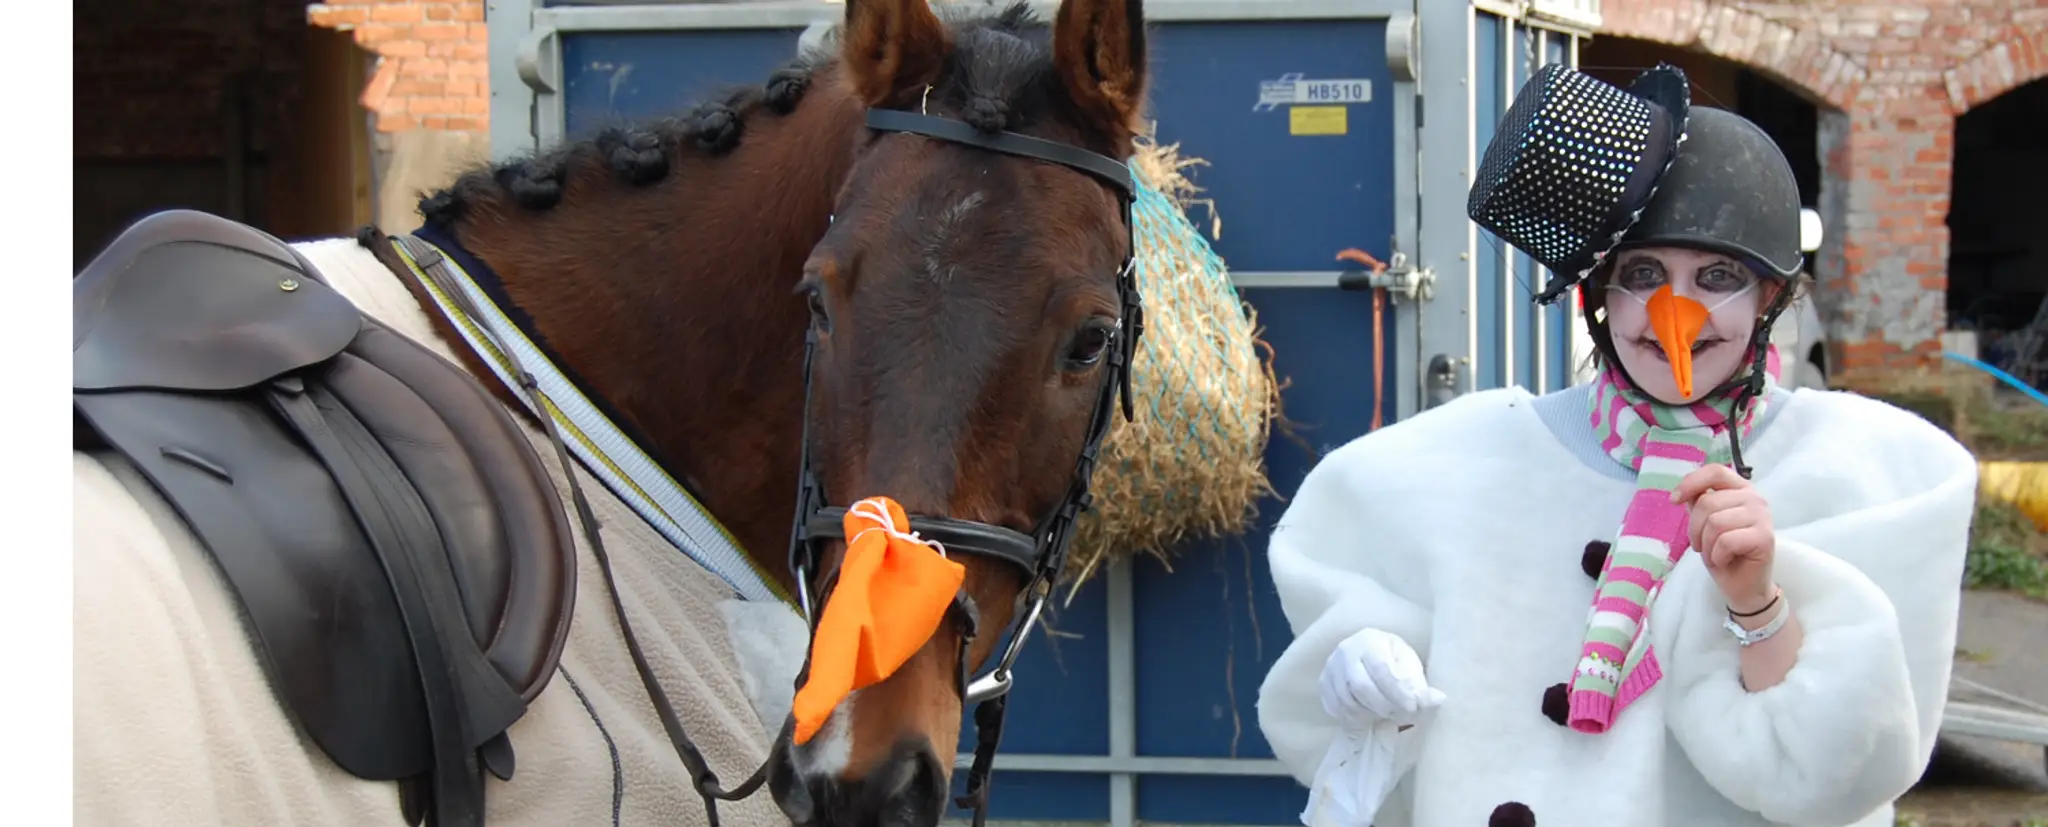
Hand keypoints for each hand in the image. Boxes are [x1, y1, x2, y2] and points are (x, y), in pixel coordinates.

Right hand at [1318, 628, 1444, 730]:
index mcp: (1370, 640)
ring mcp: (1331, 667)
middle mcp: (1345, 651)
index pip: (1381, 668)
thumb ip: (1422, 685)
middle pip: (1361, 686)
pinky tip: (1367, 714)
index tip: (1413, 707)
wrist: (1369, 654)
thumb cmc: (1393, 660)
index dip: (1398, 691)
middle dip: (1384, 705)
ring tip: (1386, 713)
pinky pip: (1334, 707)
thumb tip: (1439, 699)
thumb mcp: (1410, 666)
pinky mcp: (1324, 683)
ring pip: (1347, 699)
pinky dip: (1352, 716)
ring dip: (1369, 712)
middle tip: (1400, 714)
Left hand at [1672, 463, 1777, 614]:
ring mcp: (1763, 517)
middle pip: (1708, 502)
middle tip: (1701, 545)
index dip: (1691, 482)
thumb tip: (1683, 491)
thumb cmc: (1723, 553)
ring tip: (1714, 554)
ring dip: (1706, 545)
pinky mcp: (1765, 538)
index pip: (1715, 471)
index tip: (1674, 500)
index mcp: (1740, 489)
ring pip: (1715, 522)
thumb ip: (1698, 503)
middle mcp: (1755, 498)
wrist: (1743, 586)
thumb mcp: (1703, 524)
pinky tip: (1724, 560)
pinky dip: (1717, 555)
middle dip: (1695, 529)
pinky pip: (1726, 541)